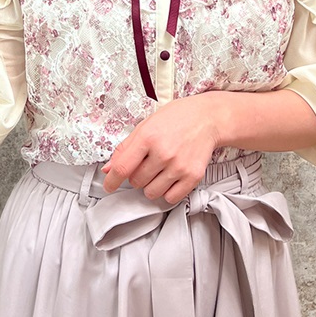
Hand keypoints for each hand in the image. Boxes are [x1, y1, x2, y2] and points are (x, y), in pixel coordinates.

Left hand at [102, 93, 218, 203]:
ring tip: (159, 170)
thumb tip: (108, 169)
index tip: (109, 185)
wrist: (207, 118)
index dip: (111, 181)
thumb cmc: (176, 118)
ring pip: (152, 192)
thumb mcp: (145, 126)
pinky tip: (170, 178)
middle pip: (136, 182)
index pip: (122, 168)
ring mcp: (179, 166)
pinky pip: (170, 198)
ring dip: (151, 185)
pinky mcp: (193, 176)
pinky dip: (167, 192)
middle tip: (147, 164)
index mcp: (148, 137)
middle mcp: (163, 153)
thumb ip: (125, 148)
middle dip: (136, 176)